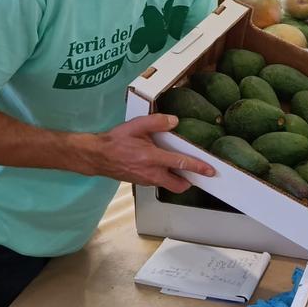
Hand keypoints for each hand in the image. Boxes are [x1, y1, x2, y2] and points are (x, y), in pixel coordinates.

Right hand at [90, 114, 214, 191]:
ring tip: (179, 167)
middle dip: (189, 181)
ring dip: (176, 179)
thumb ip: (156, 122)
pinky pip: (158, 182)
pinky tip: (161, 165)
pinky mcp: (141, 183)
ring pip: (168, 184)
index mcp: (151, 158)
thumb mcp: (135, 126)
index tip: (210, 171)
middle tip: (197, 174)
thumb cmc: (115, 141)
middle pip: (178, 185)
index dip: (198, 167)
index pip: (180, 163)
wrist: (97, 156)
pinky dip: (165, 177)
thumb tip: (174, 121)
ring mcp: (146, 180)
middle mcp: (151, 173)